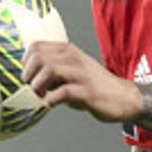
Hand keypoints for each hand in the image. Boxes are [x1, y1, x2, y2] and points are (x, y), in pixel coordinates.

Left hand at [23, 40, 142, 122]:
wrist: (125, 97)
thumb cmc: (94, 85)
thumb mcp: (73, 70)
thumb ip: (53, 69)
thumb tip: (28, 76)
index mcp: (68, 51)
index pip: (36, 47)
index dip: (26, 63)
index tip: (29, 75)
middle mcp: (74, 58)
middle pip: (39, 58)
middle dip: (30, 76)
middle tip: (34, 88)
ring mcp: (82, 74)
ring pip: (50, 71)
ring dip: (39, 86)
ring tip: (42, 96)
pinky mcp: (88, 92)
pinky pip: (63, 93)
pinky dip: (51, 100)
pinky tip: (52, 104)